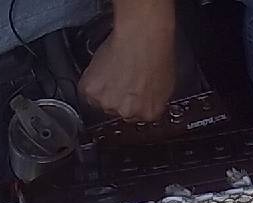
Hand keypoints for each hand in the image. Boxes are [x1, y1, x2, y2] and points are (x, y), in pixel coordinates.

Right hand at [78, 0, 175, 121]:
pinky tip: (103, 69)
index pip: (135, 116)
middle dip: (117, 96)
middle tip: (120, 77)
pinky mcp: (91, 93)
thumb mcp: (166, 82)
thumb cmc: (156, 53)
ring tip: (113, 70)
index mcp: (148, 113)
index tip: (128, 91)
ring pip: (100, 101)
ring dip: (103, 89)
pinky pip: (87, 91)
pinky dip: (91, 81)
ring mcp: (108, 104)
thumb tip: (147, 99)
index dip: (130, 100)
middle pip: (116, 110)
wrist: (141, 36)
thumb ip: (153, 99)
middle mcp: (128, 113)